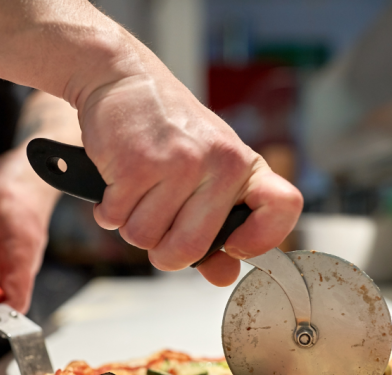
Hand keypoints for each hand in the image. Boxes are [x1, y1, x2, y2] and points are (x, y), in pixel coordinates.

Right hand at [75, 51, 302, 286]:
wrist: (125, 80)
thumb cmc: (169, 131)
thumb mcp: (206, 172)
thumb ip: (217, 229)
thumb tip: (223, 276)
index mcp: (244, 166)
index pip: (283, 208)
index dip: (261, 241)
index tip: (234, 248)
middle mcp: (220, 164)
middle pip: (189, 250)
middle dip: (163, 252)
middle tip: (158, 225)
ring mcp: (179, 163)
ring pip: (145, 239)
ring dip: (132, 226)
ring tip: (137, 191)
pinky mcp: (137, 164)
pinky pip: (116, 220)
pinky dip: (109, 210)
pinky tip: (118, 181)